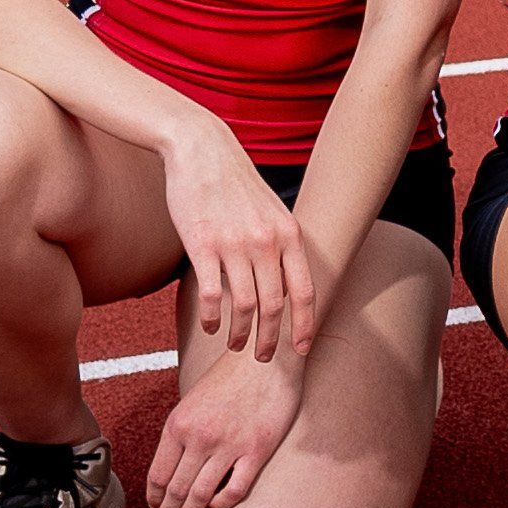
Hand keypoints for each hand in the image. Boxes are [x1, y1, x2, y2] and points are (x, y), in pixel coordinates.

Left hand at [143, 334, 302, 507]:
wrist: (266, 359)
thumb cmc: (230, 377)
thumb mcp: (193, 401)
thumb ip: (182, 432)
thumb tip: (174, 464)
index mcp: (178, 425)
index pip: (158, 475)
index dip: (154, 499)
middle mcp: (199, 438)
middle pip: (176, 490)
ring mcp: (228, 446)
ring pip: (200, 495)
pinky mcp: (257, 450)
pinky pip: (234, 490)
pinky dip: (222, 504)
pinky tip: (217, 506)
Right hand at [160, 128, 317, 370]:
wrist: (202, 150)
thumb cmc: (236, 184)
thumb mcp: (272, 212)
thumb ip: (281, 246)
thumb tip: (287, 285)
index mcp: (289, 235)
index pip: (305, 291)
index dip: (305, 325)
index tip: (301, 350)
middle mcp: (266, 243)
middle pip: (274, 306)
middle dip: (271, 339)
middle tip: (263, 358)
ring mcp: (234, 245)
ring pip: (244, 306)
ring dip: (241, 333)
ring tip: (236, 345)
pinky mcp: (202, 246)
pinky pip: (211, 294)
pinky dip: (212, 317)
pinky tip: (211, 325)